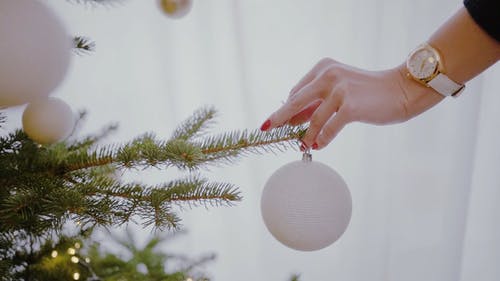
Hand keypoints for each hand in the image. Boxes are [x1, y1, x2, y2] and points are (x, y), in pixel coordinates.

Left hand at [260, 58, 442, 149]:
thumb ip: (317, 102)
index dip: (288, 110)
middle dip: (280, 117)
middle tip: (266, 128)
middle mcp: (328, 75)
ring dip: (306, 135)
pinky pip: (328, 128)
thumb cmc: (368, 93)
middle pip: (295, 101)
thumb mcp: (339, 91)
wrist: (400, 90)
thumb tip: (294, 121)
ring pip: (312, 118)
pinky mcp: (350, 106)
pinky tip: (319, 145)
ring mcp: (339, 89)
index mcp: (323, 68)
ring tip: (303, 145)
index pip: (298, 91)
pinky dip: (322, 139)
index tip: (278, 122)